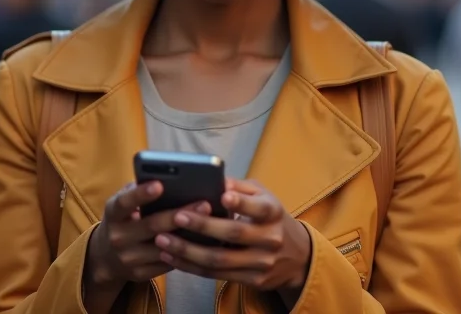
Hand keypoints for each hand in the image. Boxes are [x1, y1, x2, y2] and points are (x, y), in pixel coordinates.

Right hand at [85, 181, 211, 287]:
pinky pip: (166, 264)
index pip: (125, 202)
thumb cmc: (123, 219)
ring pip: (162, 248)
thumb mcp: (122, 203)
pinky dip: (184, 253)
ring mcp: (128, 258)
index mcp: (113, 214)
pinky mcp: (139, 274)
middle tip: (204, 204)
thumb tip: (167, 177)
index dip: (141, 194)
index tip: (160, 184)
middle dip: (179, 214)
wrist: (105, 258)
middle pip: (151, 226)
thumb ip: (138, 191)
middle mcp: (118, 237)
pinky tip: (202, 243)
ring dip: (187, 236)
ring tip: (209, 224)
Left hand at [153, 179, 310, 297]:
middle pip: (234, 233)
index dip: (241, 202)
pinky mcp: (252, 281)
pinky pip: (217, 275)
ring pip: (220, 260)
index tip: (222, 195)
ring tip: (163, 240)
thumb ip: (241, 187)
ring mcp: (261, 263)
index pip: (259, 207)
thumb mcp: (264, 196)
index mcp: (273, 212)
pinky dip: (192, 267)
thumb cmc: (271, 218)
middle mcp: (270, 238)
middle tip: (176, 216)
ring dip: (188, 251)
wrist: (297, 256)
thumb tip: (216, 180)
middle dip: (202, 226)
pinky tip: (173, 257)